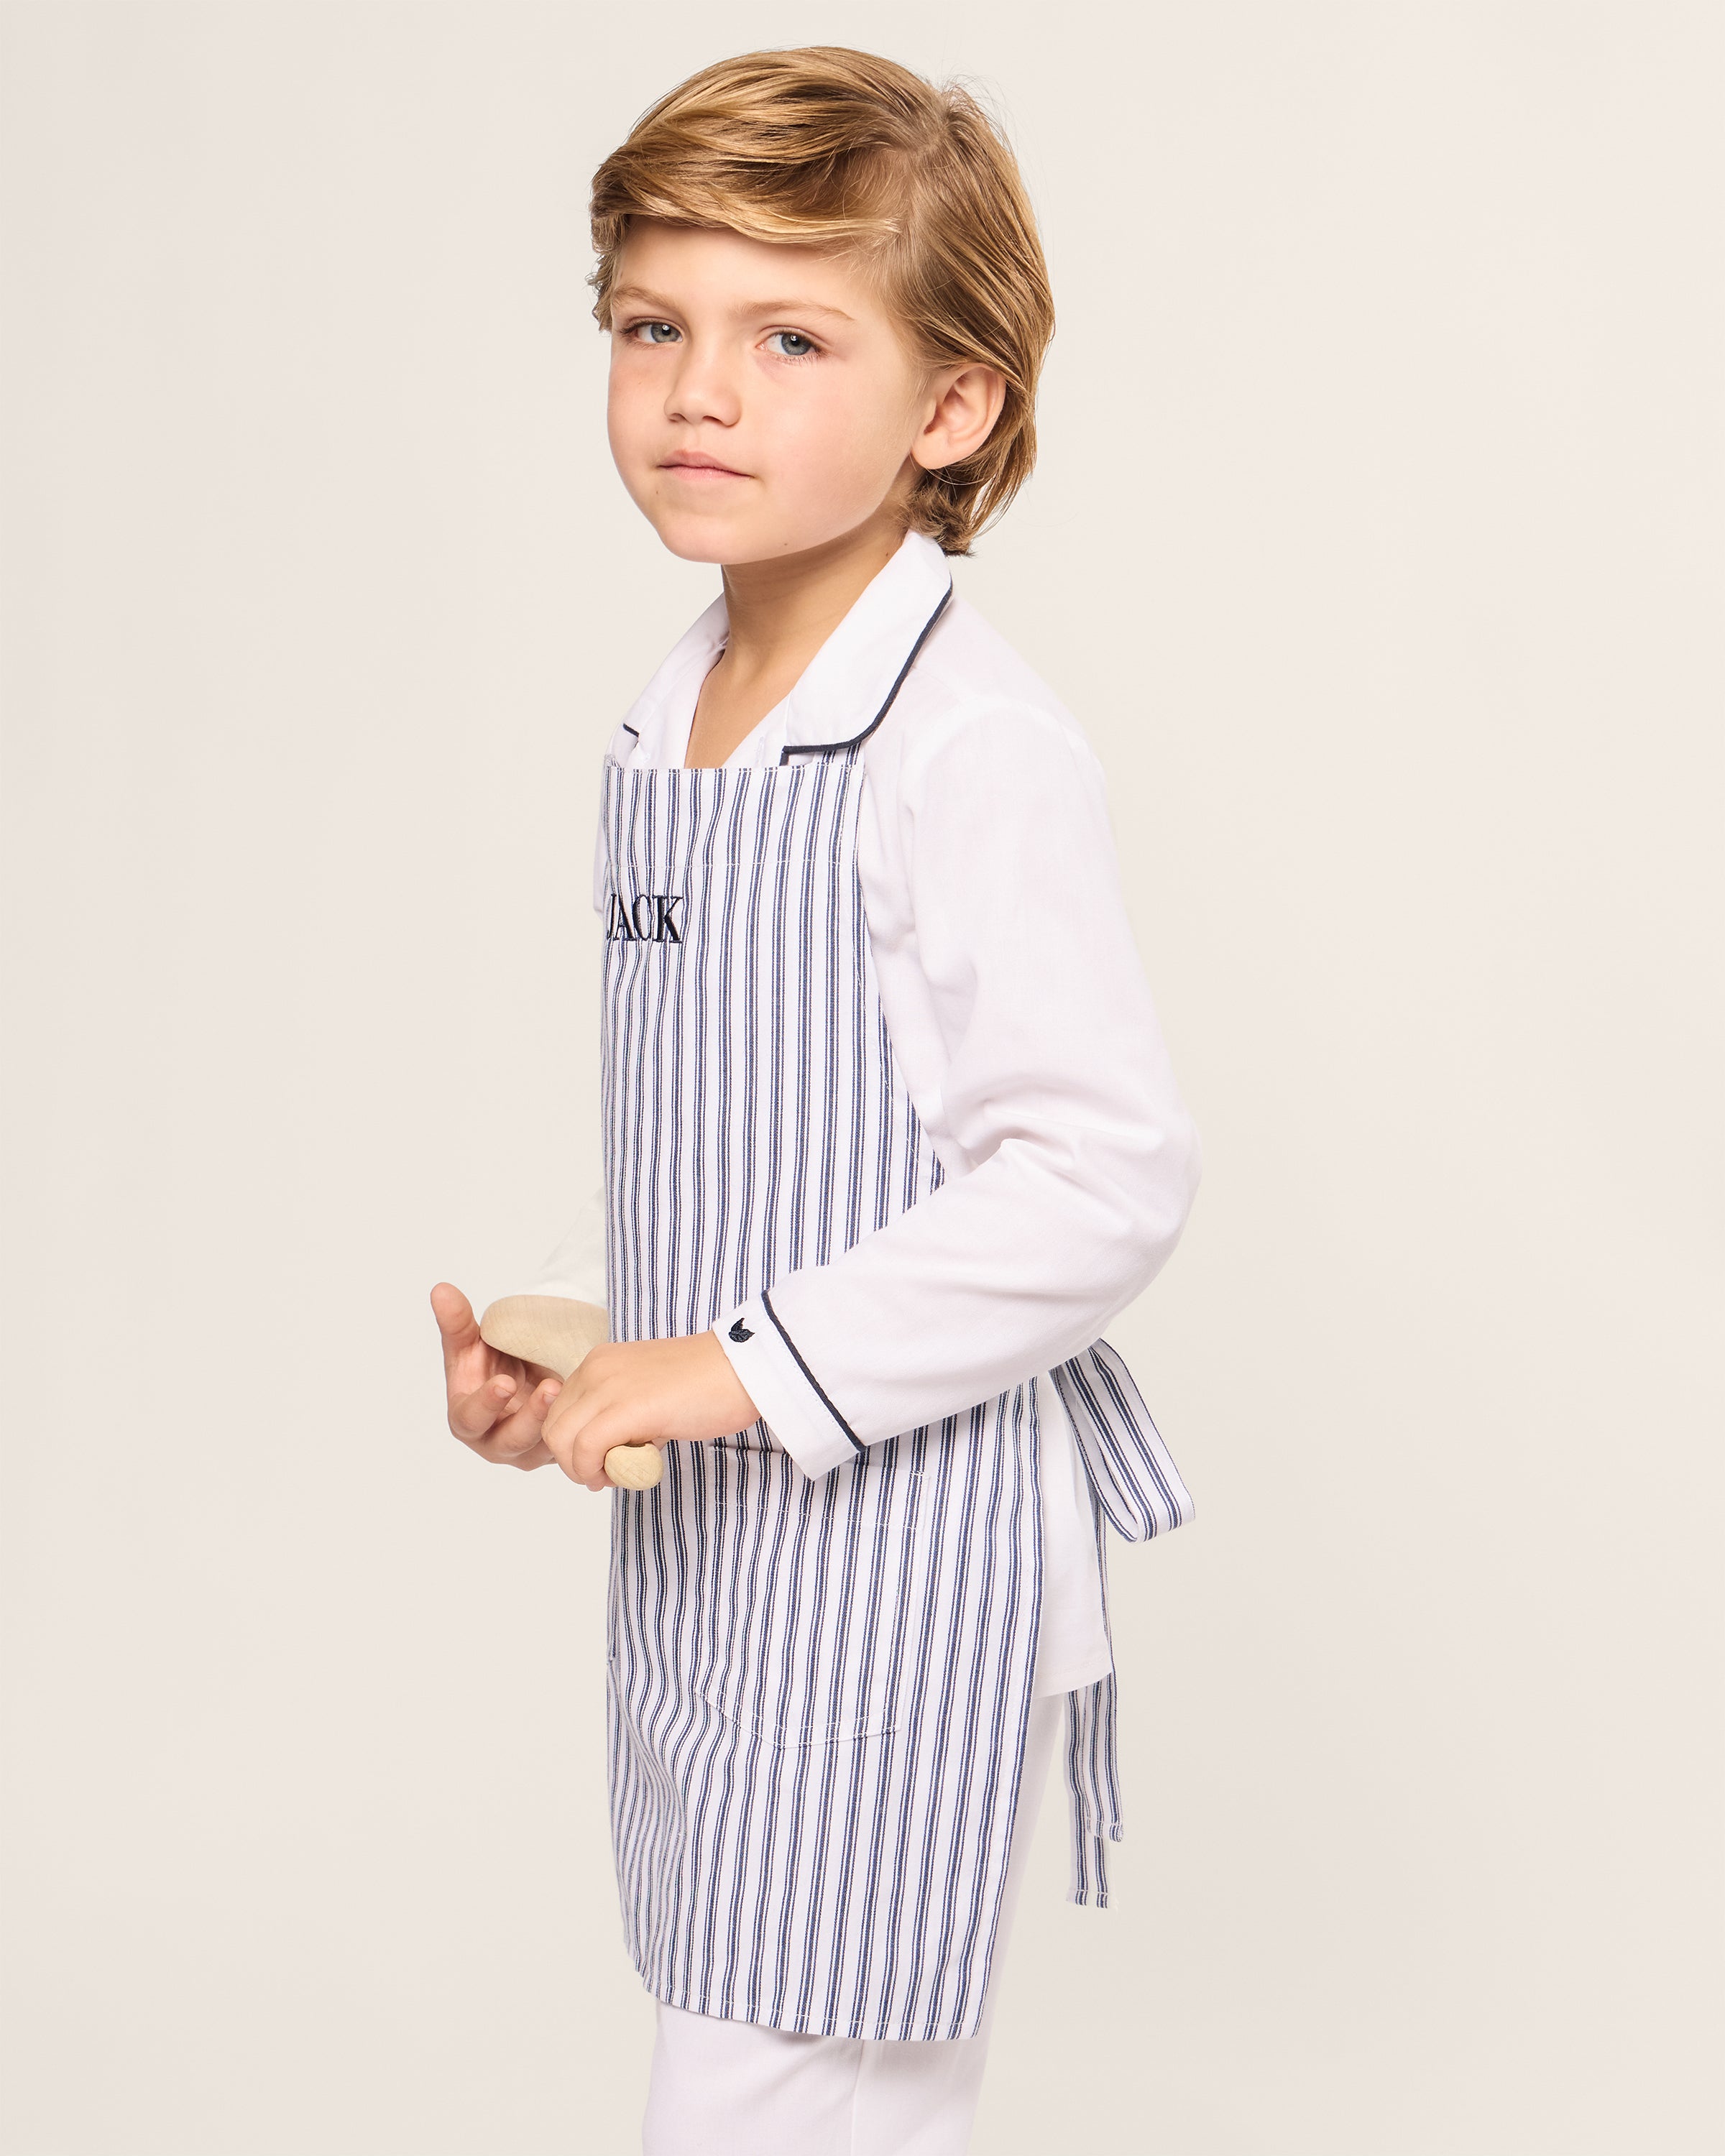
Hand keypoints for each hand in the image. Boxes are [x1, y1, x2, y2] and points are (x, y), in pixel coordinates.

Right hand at [431, 1281, 564, 1469]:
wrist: (523, 1371)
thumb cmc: (489, 1362)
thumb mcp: (472, 1342)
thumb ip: (457, 1322)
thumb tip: (440, 1289)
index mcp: (467, 1420)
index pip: (471, 1419)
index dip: (487, 1403)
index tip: (505, 1382)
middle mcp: (495, 1442)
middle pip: (512, 1439)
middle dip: (531, 1417)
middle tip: (551, 1388)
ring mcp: (528, 1451)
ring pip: (544, 1445)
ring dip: (559, 1419)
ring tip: (574, 1390)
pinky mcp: (555, 1450)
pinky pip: (569, 1443)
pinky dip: (581, 1426)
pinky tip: (594, 1406)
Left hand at [541, 1331, 760, 1490]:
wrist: (744, 1369)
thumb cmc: (709, 1383)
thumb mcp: (650, 1392)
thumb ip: (624, 1414)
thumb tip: (609, 1451)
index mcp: (600, 1362)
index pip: (560, 1410)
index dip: (572, 1444)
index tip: (598, 1461)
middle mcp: (596, 1369)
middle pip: (553, 1427)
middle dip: (570, 1460)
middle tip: (602, 1475)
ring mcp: (608, 1387)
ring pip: (562, 1441)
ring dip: (580, 1470)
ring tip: (612, 1476)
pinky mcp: (626, 1409)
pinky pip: (585, 1449)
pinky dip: (593, 1471)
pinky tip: (618, 1475)